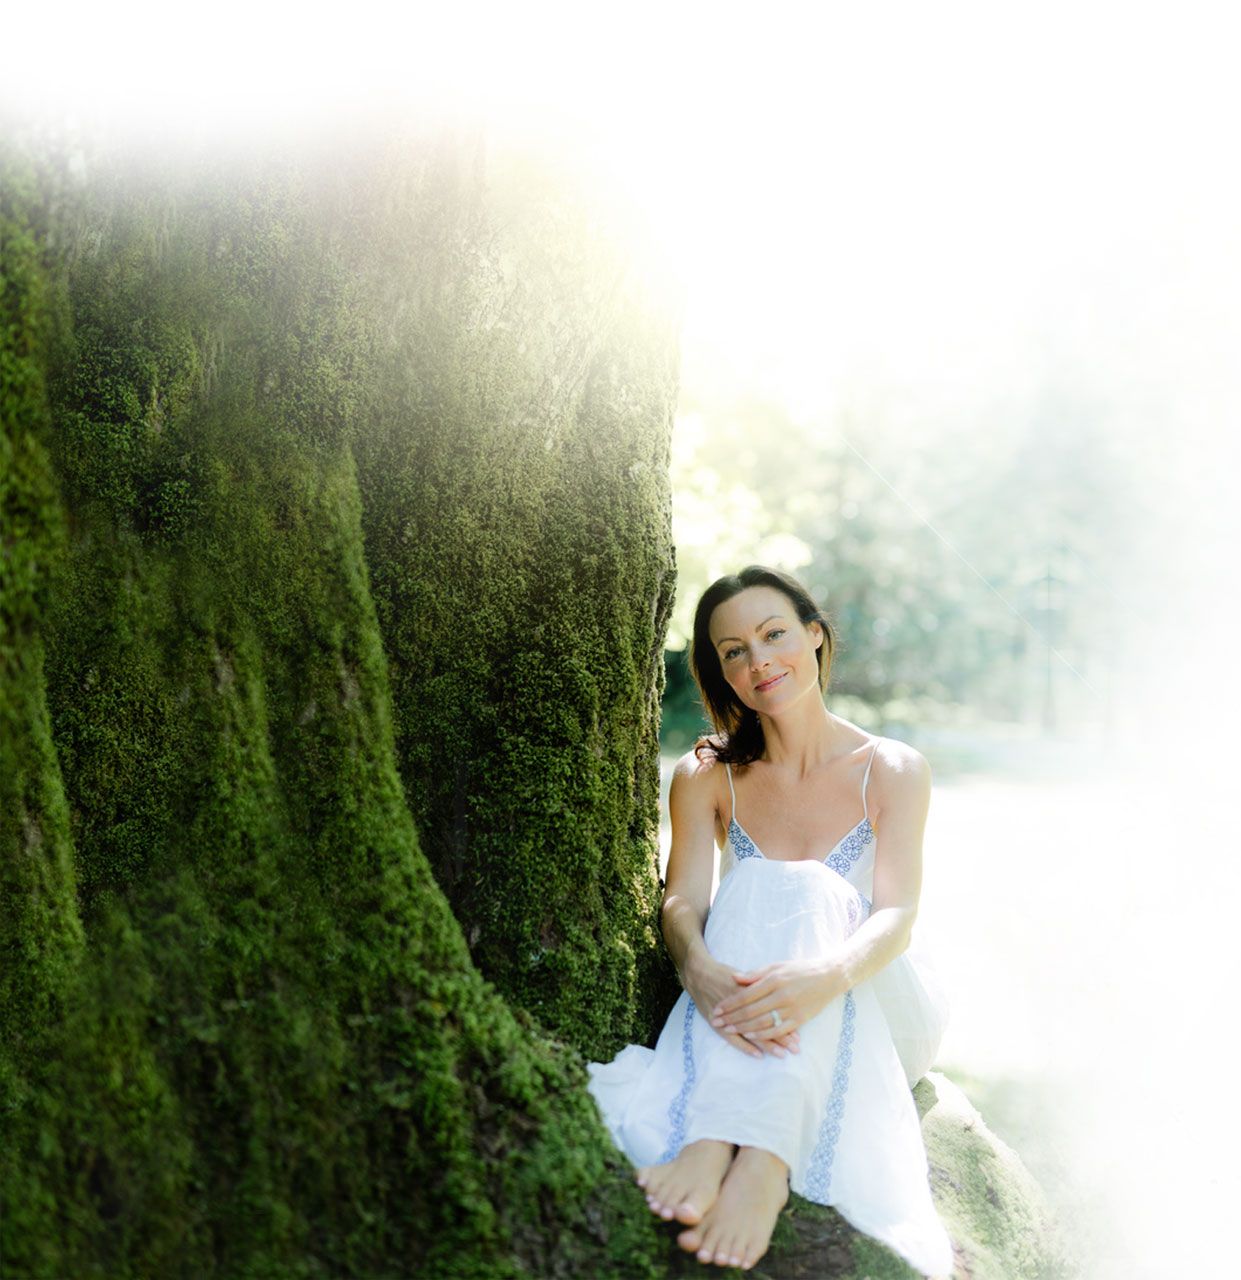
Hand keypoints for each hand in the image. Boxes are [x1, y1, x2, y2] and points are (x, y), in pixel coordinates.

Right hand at [684, 957, 801, 1059]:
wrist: (698, 974)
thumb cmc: (723, 974)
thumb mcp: (744, 974)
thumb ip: (760, 983)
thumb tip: (780, 991)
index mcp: (750, 990)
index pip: (773, 1009)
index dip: (786, 1020)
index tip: (799, 1031)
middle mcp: (742, 1004)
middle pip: (766, 1022)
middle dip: (782, 1036)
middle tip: (796, 1048)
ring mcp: (729, 1015)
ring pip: (752, 1032)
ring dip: (768, 1044)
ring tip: (783, 1054)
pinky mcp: (718, 1022)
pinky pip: (733, 1038)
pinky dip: (746, 1047)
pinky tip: (758, 1055)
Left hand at [709, 959, 847, 1046]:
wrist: (828, 977)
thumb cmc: (800, 969)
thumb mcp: (777, 965)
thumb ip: (755, 974)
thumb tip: (734, 978)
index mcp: (774, 980)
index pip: (746, 995)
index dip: (729, 1003)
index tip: (717, 1008)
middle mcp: (781, 995)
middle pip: (751, 1010)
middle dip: (731, 1018)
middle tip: (716, 1022)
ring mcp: (791, 1009)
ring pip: (762, 1022)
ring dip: (743, 1028)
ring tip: (728, 1030)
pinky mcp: (799, 1019)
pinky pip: (778, 1030)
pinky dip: (763, 1034)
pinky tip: (751, 1036)